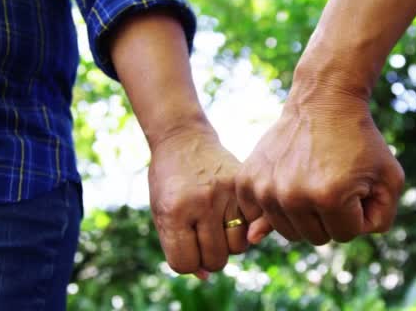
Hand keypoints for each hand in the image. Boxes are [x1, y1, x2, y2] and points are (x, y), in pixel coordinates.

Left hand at [148, 124, 246, 277]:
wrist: (183, 139)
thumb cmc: (168, 181)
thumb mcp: (162, 213)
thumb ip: (177, 247)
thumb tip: (204, 276)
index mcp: (175, 212)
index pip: (185, 263)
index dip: (185, 261)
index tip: (184, 247)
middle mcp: (202, 203)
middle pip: (215, 260)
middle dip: (208, 257)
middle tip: (203, 239)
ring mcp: (226, 193)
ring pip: (239, 246)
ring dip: (229, 244)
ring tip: (219, 227)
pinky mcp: (242, 184)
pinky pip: (254, 224)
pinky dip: (246, 228)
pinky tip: (234, 217)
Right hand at [236, 86, 404, 244]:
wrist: (323, 101)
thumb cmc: (360, 140)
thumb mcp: (389, 179)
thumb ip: (379, 220)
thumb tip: (335, 239)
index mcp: (330, 197)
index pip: (346, 234)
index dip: (356, 212)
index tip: (355, 184)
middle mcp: (293, 196)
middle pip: (316, 237)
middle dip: (330, 216)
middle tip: (332, 181)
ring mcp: (267, 189)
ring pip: (290, 231)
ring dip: (303, 214)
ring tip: (310, 181)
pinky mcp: (248, 181)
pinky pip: (258, 217)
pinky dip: (271, 208)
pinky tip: (284, 186)